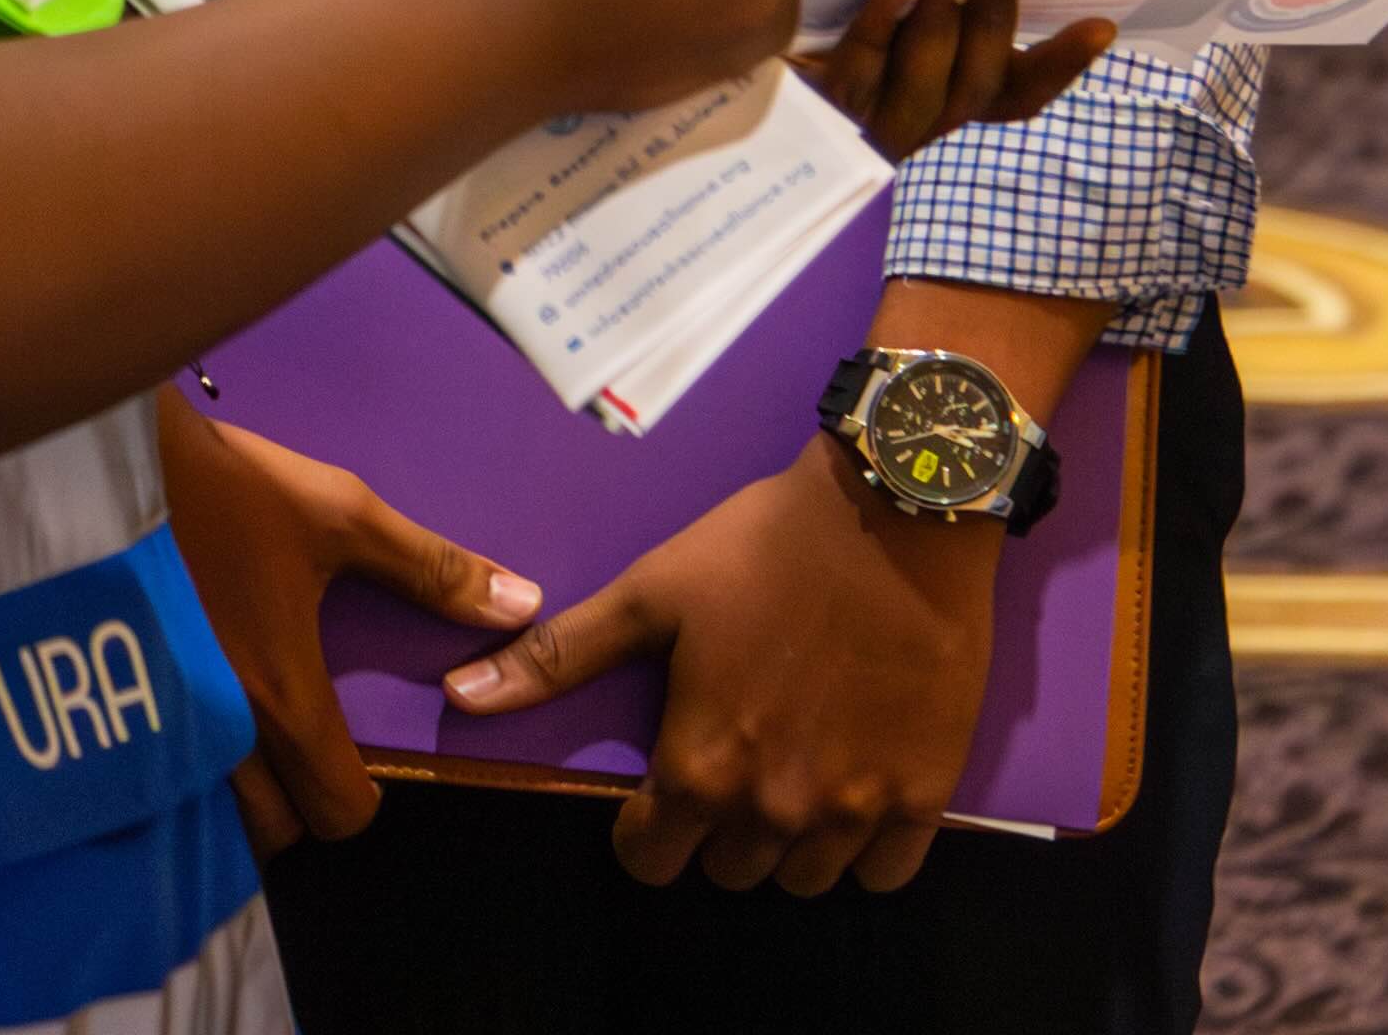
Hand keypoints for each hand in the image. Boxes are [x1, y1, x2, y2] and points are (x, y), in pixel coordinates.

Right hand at [154, 394, 532, 856]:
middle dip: (298, 805)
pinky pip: (158, 780)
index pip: (338, 809)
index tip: (363, 762)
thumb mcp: (338, 514)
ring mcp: (157, 728)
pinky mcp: (112, 707)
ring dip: (241, 792)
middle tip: (309, 748)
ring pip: (211, 814)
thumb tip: (522, 602)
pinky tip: (189, 719)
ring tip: (253, 736)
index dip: (365, 798)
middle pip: (272, 832)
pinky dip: (183, 772)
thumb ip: (428, 569)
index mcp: (281, 698)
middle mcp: (219, 734)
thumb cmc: (227, 487)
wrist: (102, 458)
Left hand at [439, 440, 998, 892]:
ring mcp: (855, 809)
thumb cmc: (764, 546)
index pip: (650, 861)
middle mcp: (774, 807)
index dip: (646, 826)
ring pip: (802, 878)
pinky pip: (884, 872)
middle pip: (728, 870)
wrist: (894, 510)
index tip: (662, 784)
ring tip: (791, 769)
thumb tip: (462, 695)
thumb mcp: (650, 593)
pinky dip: (865, 848)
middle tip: (732, 756)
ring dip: (788, 842)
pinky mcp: (925, 794)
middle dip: (717, 828)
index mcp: (700, 767)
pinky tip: (855, 788)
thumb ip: (559, 658)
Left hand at [796, 0, 1110, 159]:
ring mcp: (869, 121)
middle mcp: (919, 118)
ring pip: (928, 84)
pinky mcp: (815, 109)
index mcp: (950, 95)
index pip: (1019, 93)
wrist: (723, 34)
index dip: (1063, 64)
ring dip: (950, 20)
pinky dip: (884, 29)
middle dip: (997, 15)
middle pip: (978, 82)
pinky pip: (860, 74)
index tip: (1102, 24)